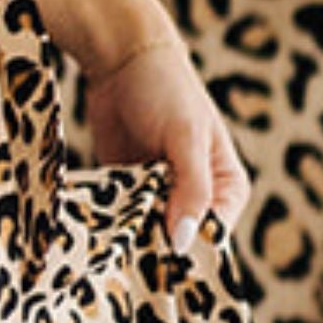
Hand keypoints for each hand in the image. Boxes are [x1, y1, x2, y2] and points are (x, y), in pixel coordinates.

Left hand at [79, 23, 250, 261]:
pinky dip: (110, 227)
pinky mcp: (127, 192)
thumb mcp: (185, 136)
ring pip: (147, 236)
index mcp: (226, 188)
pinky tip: (96, 231)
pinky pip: (120, 221)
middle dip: (156, 252)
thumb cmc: (166, 87)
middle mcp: (196, 197)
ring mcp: (159, 196)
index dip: (189, 255)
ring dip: (130, 241)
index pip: (214, 238)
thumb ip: (191, 189)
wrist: (121, 58)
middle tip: (129, 258)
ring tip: (112, 243)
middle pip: (179, 243)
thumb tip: (185, 243)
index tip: (161, 265)